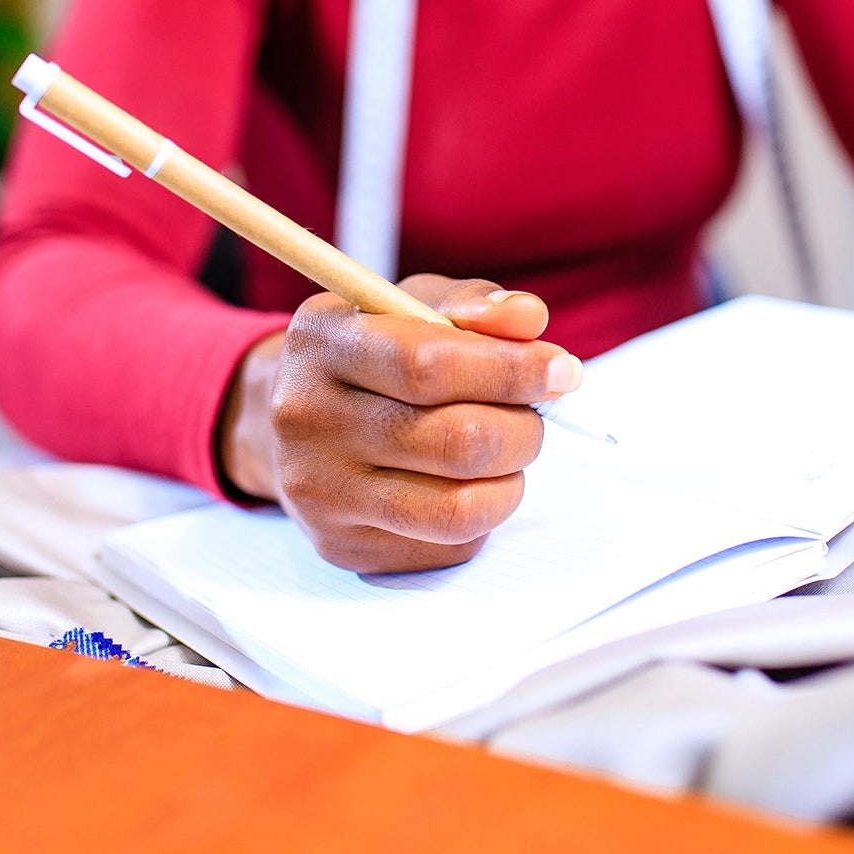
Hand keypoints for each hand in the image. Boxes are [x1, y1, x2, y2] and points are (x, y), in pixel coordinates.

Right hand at [217, 276, 579, 572]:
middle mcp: (307, 419)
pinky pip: (449, 545)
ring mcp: (321, 492)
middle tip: (534, 416)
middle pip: (457, 441)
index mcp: (322, 342)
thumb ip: (473, 306)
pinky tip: (467, 484)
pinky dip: (482, 515)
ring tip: (507, 453)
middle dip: (524, 428)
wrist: (291, 426)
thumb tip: (529, 320)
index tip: (561, 371)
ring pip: (459, 508)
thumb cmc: (372, 355)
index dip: (512, 371)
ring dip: (511, 479)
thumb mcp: (411, 307)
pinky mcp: (343, 547)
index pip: (429, 365)